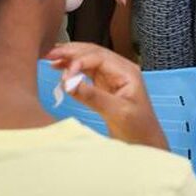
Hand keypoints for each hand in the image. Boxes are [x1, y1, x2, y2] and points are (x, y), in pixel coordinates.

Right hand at [46, 41, 166, 149]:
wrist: (145, 143)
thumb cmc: (138, 128)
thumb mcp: (117, 112)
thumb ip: (93, 96)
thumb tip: (69, 83)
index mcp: (126, 71)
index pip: (99, 57)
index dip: (79, 61)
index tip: (64, 74)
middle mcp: (119, 69)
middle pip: (92, 53)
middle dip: (71, 52)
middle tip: (50, 53)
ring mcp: (112, 76)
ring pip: (87, 60)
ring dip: (70, 58)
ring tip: (51, 58)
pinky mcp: (104, 85)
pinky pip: (86, 72)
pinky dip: (73, 69)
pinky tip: (61, 69)